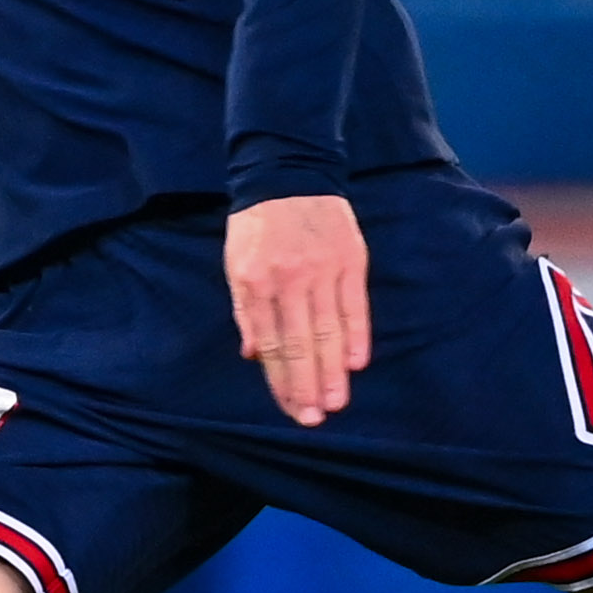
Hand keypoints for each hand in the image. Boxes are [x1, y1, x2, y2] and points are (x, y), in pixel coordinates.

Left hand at [227, 193, 370, 427]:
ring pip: (328, 330)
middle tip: (313, 419)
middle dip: (306, 385)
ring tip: (335, 402)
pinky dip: (357, 335)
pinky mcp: (349, 260)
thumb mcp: (236, 264)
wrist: (288, 173)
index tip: (291, 409)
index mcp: (256, 283)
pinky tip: (357, 364)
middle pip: (299, 343)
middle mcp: (289, 280)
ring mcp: (322, 270)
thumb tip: (252, 356)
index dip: (280, 380)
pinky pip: (354, 305)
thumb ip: (245, 311)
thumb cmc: (257, 227)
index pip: (270, 343)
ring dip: (332, 370)